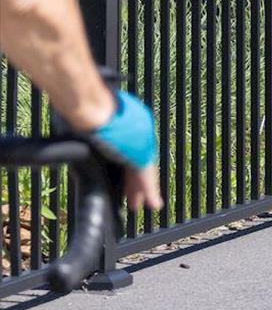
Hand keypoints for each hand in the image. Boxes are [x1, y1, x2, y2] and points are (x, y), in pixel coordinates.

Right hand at [81, 84, 163, 211]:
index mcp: (131, 120)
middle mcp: (141, 130)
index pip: (132, 147)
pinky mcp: (139, 153)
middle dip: (136, 180)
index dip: (129, 162)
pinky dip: (149, 190)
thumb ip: (94, 128)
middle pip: (139, 160)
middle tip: (135, 197)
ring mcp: (142, 141)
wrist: (90, 105)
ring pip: (144, 170)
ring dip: (143, 189)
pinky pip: (145, 175)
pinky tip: (152, 203)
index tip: (126, 176)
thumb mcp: (92, 118)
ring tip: (139, 204)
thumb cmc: (84, 106)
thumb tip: (80, 131)